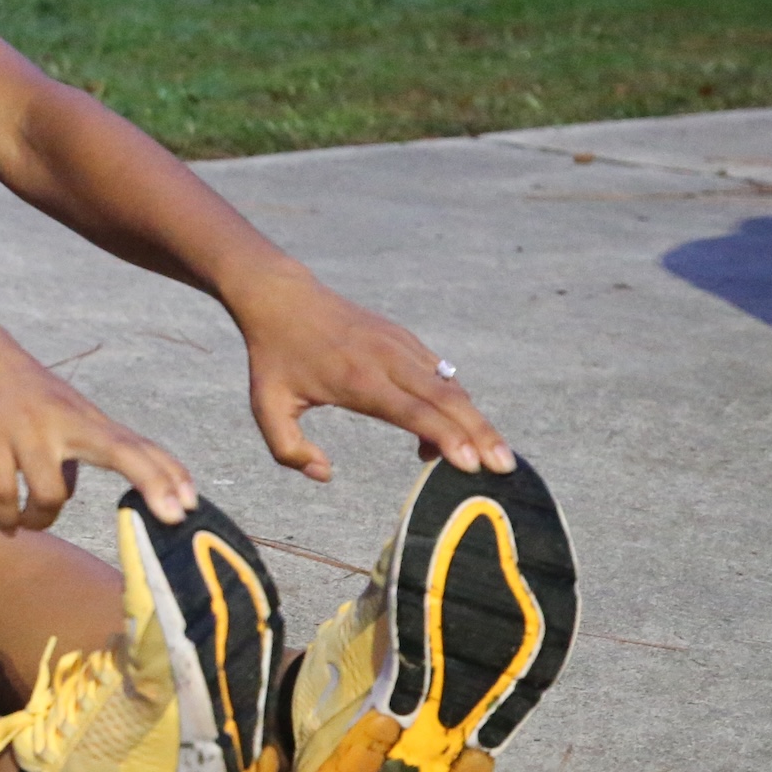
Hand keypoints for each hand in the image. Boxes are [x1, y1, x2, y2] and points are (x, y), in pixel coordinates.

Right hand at [0, 312, 199, 530]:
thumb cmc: (12, 383)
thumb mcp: (51, 412)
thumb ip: (66, 451)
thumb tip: (66, 495)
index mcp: (84, 418)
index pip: (137, 445)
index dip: (167, 473)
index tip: (194, 502)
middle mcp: (65, 421)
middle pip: (122, 450)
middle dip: (153, 482)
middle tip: (176, 518)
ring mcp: (28, 429)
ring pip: (52, 493)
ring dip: (41, 519)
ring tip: (28, 522)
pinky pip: (4, 492)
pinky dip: (6, 516)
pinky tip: (5, 523)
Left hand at [226, 268, 512, 482]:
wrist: (282, 297)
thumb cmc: (274, 358)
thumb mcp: (266, 407)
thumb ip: (288, 450)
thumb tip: (325, 474)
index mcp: (357, 379)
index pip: (412, 411)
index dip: (444, 436)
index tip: (470, 463)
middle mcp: (387, 360)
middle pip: (446, 399)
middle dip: (479, 434)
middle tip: (505, 467)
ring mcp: (400, 346)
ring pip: (451, 385)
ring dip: (474, 421)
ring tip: (492, 457)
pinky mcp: (404, 339)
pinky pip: (440, 374)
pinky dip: (455, 403)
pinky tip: (453, 433)